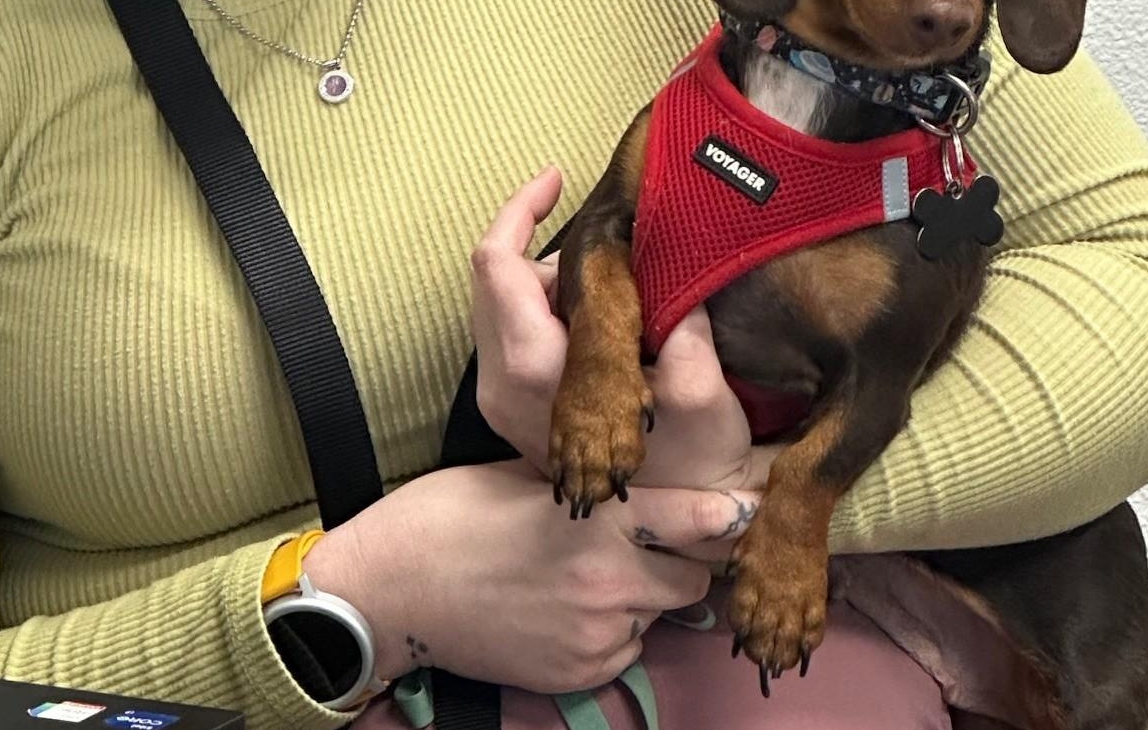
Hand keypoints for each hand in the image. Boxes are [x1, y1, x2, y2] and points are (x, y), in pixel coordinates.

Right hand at [303, 460, 759, 693]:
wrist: (394, 586)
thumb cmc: (456, 512)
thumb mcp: (531, 475)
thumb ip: (594, 482)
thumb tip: (641, 477)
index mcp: (601, 516)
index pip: (701, 517)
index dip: (731, 512)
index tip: (753, 506)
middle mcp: (611, 579)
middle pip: (695, 576)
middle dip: (682, 557)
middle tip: (648, 540)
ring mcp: (597, 633)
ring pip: (658, 613)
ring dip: (643, 594)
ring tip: (591, 574)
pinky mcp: (579, 674)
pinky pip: (625, 649)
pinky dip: (613, 630)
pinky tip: (567, 608)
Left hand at [472, 167, 762, 494]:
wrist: (685, 518)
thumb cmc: (695, 461)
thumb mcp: (701, 395)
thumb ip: (686, 329)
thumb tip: (671, 263)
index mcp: (535, 370)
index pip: (496, 263)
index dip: (522, 207)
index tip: (560, 178)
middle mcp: (502, 383)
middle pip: (495, 275)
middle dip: (544, 242)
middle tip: (610, 245)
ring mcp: (502, 396)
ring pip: (504, 299)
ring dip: (553, 274)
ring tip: (618, 285)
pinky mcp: (513, 401)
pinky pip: (515, 325)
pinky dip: (551, 301)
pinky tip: (604, 313)